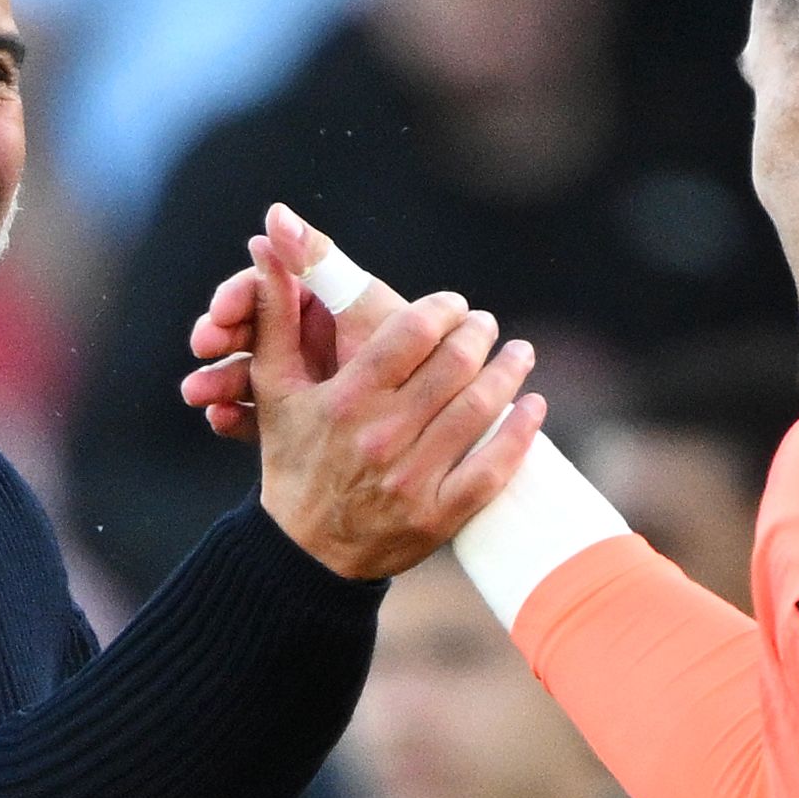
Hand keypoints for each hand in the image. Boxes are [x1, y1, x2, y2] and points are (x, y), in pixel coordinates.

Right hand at [182, 203, 412, 441]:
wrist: (434, 442)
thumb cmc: (414, 364)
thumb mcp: (359, 312)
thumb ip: (317, 263)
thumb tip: (277, 214)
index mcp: (323, 303)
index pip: (266, 287)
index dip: (238, 296)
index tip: (217, 311)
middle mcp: (311, 336)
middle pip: (249, 329)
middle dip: (222, 338)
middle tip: (201, 350)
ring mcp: (306, 378)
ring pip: (250, 372)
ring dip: (221, 378)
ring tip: (197, 394)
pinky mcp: (305, 417)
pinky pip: (264, 412)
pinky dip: (240, 413)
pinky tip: (221, 418)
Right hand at [247, 234, 544, 578]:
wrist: (303, 554)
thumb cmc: (294, 461)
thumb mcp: (275, 389)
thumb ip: (274, 314)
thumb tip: (265, 243)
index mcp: (345, 400)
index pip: (411, 334)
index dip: (442, 310)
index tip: (452, 305)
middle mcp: (380, 436)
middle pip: (454, 365)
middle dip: (480, 334)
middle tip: (486, 325)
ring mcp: (413, 479)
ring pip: (479, 409)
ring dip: (510, 372)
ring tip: (520, 353)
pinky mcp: (438, 516)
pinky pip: (493, 466)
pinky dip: (521, 432)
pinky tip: (534, 406)